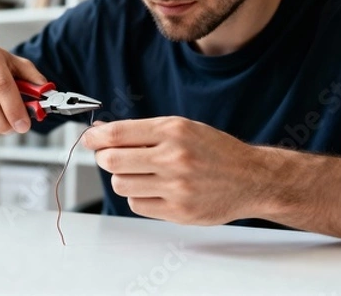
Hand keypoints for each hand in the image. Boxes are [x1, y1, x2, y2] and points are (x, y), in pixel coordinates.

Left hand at [81, 116, 271, 224]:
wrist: (251, 179)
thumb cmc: (215, 151)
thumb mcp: (183, 128)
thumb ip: (142, 131)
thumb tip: (101, 131)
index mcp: (174, 130)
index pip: (118, 134)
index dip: (95, 137)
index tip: (88, 138)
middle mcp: (174, 157)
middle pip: (112, 161)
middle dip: (105, 158)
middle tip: (110, 156)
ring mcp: (177, 187)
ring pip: (121, 184)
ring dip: (123, 178)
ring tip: (141, 174)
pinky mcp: (178, 212)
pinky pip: (136, 204)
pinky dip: (138, 196)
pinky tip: (155, 189)